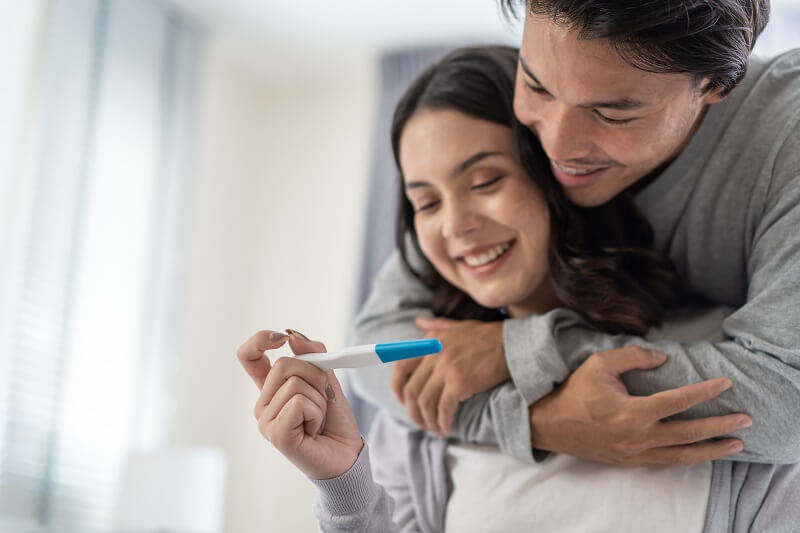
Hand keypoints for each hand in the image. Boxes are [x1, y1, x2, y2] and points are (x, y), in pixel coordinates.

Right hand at [237, 330, 362, 478]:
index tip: (282, 337)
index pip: (248, 356)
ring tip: (318, 419)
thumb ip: (313, 356)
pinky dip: (316, 412)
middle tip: (322, 399)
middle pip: (283, 364)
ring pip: (295, 384)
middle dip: (315, 375)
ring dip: (319, 399)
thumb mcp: (327, 380)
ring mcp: (266, 421)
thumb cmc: (335, 421)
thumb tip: (293, 335)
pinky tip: (314, 430)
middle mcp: (263, 404)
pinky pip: (298, 403)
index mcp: (271, 390)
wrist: (347, 454)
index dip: (260, 340)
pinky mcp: (276, 435)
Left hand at [391, 316, 507, 434]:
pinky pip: (444, 408)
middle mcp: (434, 353)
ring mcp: (446, 367)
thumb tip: (418, 322)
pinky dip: (443, 421)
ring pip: (425, 402)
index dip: (397, 387)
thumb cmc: (490, 336)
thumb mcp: (459, 326)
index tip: (402, 401)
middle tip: (422, 423)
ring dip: (428, 420)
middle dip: (414, 411)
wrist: (516, 344)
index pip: (401, 366)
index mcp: (431, 340)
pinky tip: (448, 427)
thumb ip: (437, 326)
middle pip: (412, 390)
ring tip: (436, 429)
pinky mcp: (460, 382)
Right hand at [529, 346, 752, 466]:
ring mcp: (634, 454)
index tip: (725, 383)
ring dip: (711, 450)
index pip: (678, 401)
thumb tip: (662, 358)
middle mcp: (637, 437)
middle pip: (688, 433)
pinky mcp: (630, 462)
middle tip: (744, 420)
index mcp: (631, 412)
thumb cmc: (574, 392)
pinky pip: (666, 463)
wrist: (551, 425)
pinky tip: (700, 454)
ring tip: (735, 444)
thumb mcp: (599, 363)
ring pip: (681, 455)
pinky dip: (687, 459)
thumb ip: (632, 356)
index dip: (704, 391)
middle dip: (719, 426)